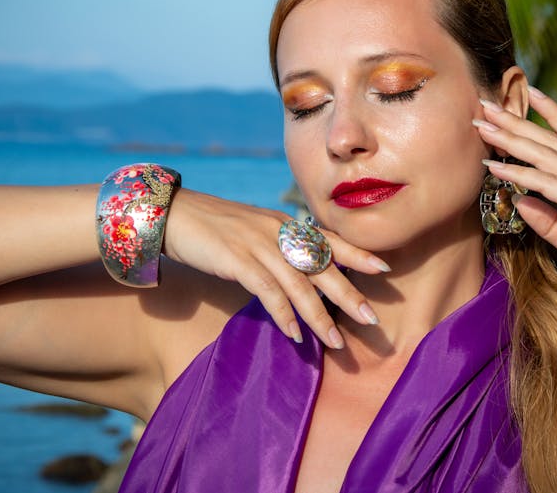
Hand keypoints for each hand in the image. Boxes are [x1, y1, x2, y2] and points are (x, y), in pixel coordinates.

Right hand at [163, 189, 386, 347]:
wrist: (172, 213)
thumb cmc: (213, 227)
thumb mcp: (252, 231)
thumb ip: (277, 246)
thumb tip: (300, 271)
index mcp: (284, 224)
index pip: (329, 239)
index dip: (358, 254)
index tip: (384, 270)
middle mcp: (278, 231)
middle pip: (322, 266)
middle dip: (350, 295)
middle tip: (372, 320)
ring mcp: (259, 244)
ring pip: (299, 284)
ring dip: (319, 317)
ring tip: (337, 343)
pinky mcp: (237, 260)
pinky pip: (268, 291)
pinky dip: (284, 314)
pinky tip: (294, 335)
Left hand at [475, 88, 556, 306]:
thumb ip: (547, 220)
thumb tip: (520, 201)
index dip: (551, 112)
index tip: (530, 91)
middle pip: (550, 139)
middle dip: (516, 120)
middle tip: (486, 106)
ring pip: (545, 155)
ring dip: (511, 139)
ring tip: (484, 127)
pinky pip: (548, 183)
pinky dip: (520, 174)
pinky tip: (497, 167)